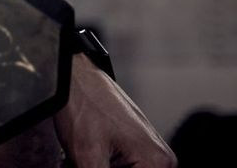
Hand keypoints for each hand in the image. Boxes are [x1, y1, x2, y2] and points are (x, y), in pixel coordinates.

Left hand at [55, 55, 175, 166]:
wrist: (75, 76)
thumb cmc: (83, 106)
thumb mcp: (87, 158)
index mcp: (157, 164)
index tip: (91, 166)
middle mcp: (161, 160)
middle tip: (78, 162)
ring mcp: (149, 154)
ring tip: (76, 160)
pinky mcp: (135, 149)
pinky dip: (97, 166)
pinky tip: (79, 160)